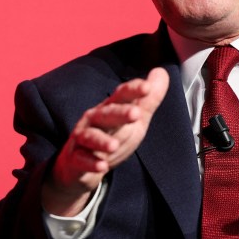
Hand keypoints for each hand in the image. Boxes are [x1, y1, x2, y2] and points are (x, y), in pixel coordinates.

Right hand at [43, 67, 169, 215]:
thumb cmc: (111, 135)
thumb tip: (162, 71)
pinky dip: (91, 163)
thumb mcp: (134, 119)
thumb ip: (149, 99)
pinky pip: (82, 160)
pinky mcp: (76, 159)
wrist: (81, 165)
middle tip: (136, 114)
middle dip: (120, 113)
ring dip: (102, 141)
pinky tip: (102, 167)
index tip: (147, 87)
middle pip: (106, 114)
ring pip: (91, 136)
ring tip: (114, 145)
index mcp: (110, 108)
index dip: (133, 91)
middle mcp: (95, 120)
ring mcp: (83, 139)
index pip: (122, 96)